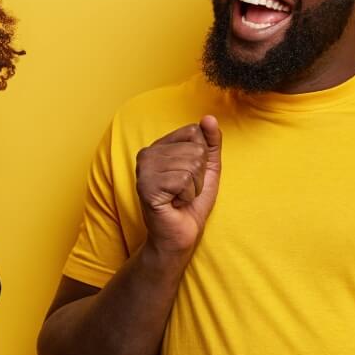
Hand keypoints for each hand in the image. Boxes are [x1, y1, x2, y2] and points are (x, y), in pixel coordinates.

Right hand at [135, 115, 221, 253]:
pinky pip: (183, 180)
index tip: (188, 176)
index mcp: (159, 146)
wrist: (179, 236)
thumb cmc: (191, 204)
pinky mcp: (146, 186)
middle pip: (195, 149)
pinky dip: (187, 196)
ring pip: (191, 165)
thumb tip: (209, 118)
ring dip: (193, 188)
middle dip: (198, 175)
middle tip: (184, 191)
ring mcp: (144, 170)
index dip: (202, 157)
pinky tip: (174, 204)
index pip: (193, 132)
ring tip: (179, 198)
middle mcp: (147, 154)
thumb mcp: (207, 168)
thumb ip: (210, 142)